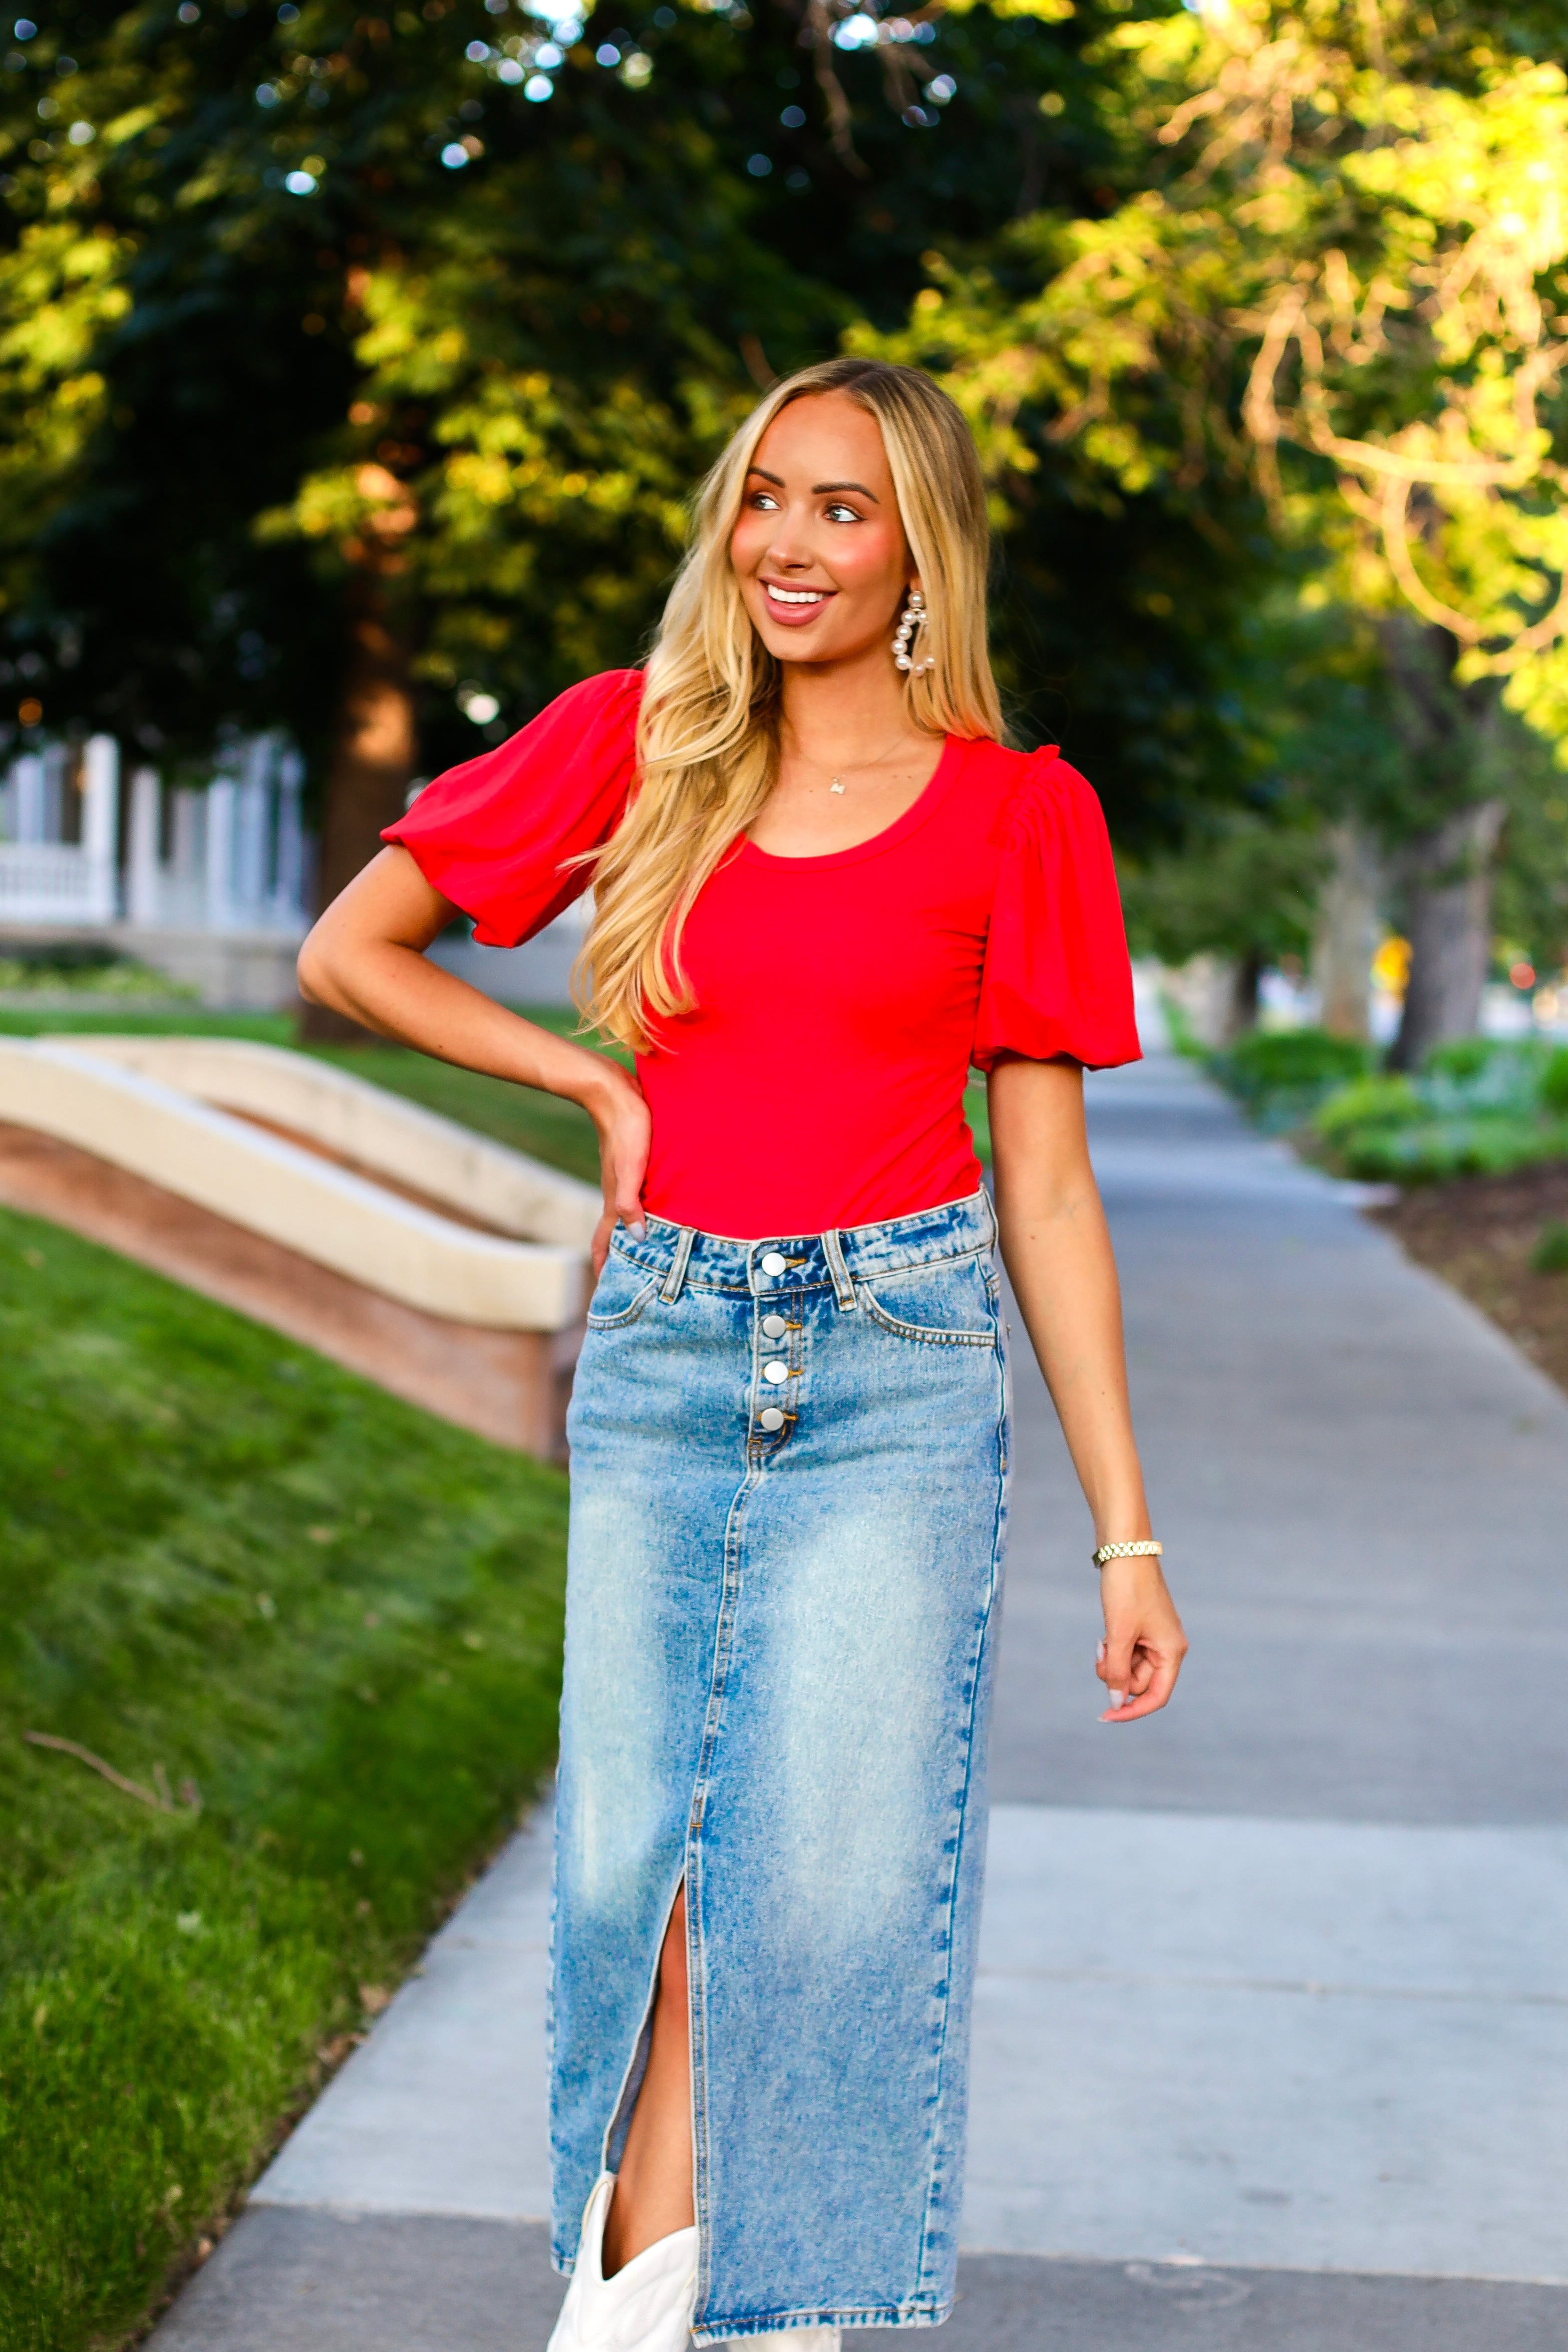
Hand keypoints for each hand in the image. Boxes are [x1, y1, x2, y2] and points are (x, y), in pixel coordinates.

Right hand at [586, 1067, 652, 1276]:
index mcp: (614, 1201)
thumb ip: (631, 1202)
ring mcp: (623, 1181)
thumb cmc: (627, 1128)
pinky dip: (640, 1216)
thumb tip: (635, 1239)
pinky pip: (635, 1200)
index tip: (607, 1293)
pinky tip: (654, 1214)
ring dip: (630, 1239)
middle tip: (629, 1283)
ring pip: (624, 1218)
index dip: (604, 1268)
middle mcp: (617, 1195)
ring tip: (644, 1257)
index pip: (604, 1243)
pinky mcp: (631, 1167)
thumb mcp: (631, 1166)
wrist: (613, 1092)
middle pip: (613, 1236)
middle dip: (618, 1261)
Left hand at [1096, 1556, 1187, 1723]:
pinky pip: (1127, 1651)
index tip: (1105, 1716)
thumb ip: (1116, 1671)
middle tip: (1100, 1652)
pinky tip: (1106, 1632)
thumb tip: (1115, 1703)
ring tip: (1102, 1639)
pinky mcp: (1142, 1628)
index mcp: (1172, 1652)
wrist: (1125, 1550)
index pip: (1156, 1696)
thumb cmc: (1127, 1589)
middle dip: (1116, 1675)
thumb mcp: (1118, 1634)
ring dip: (1112, 1660)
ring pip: (1130, 1667)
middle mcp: (1168, 1647)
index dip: (1131, 1711)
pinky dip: (1113, 1648)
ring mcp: (1155, 1637)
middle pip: (1139, 1682)